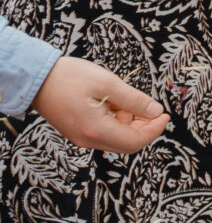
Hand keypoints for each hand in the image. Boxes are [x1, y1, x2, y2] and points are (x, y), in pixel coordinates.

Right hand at [32, 56, 169, 152]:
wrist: (35, 78)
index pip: (135, 141)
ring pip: (116, 139)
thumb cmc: (68, 78)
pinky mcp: (77, 131)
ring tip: (130, 101)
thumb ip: (134, 100)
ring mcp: (81, 137)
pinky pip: (104, 133)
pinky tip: (116, 104)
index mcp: (96, 130)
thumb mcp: (108, 83)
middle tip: (154, 110)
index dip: (154, 130)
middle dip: (145, 129)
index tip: (165, 115)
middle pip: (127, 144)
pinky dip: (117, 121)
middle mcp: (88, 139)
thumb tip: (155, 111)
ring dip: (130, 124)